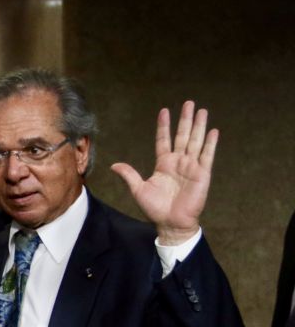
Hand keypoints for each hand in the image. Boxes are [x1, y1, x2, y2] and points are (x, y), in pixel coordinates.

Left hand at [111, 101, 217, 244]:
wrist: (170, 223)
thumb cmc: (155, 209)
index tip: (165, 110)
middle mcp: (178, 162)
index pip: (164, 139)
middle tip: (189, 103)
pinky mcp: (202, 174)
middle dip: (185, 119)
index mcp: (163, 164)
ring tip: (202, 110)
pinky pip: (207, 156)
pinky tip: (213, 131)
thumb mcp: (138, 189)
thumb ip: (129, 175)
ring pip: (195, 141)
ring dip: (199, 126)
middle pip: (182, 135)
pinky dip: (210, 143)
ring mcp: (191, 167)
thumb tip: (113, 166)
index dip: (164, 126)